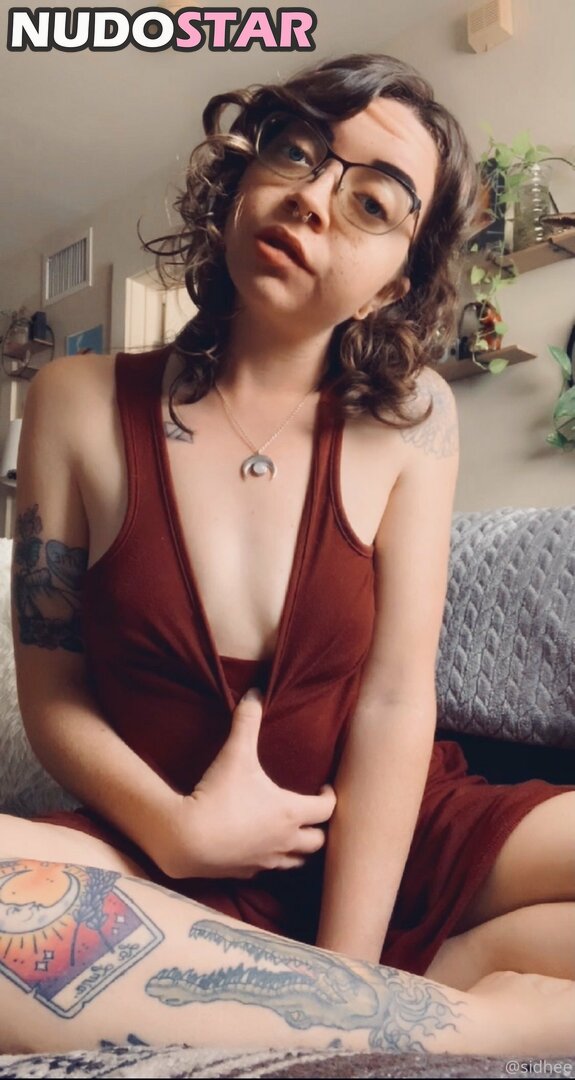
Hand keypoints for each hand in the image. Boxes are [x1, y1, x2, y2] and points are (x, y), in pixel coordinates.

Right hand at [164, 688, 335, 879]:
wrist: (186, 838)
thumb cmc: (218, 795)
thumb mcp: (235, 754)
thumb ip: (247, 722)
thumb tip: (256, 693)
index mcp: (290, 812)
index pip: (327, 810)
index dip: (330, 797)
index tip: (325, 787)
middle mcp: (284, 840)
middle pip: (317, 842)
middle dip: (319, 828)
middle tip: (311, 813)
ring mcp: (266, 861)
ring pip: (296, 862)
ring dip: (298, 848)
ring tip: (291, 833)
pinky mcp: (246, 872)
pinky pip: (266, 869)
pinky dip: (269, 859)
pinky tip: (259, 847)